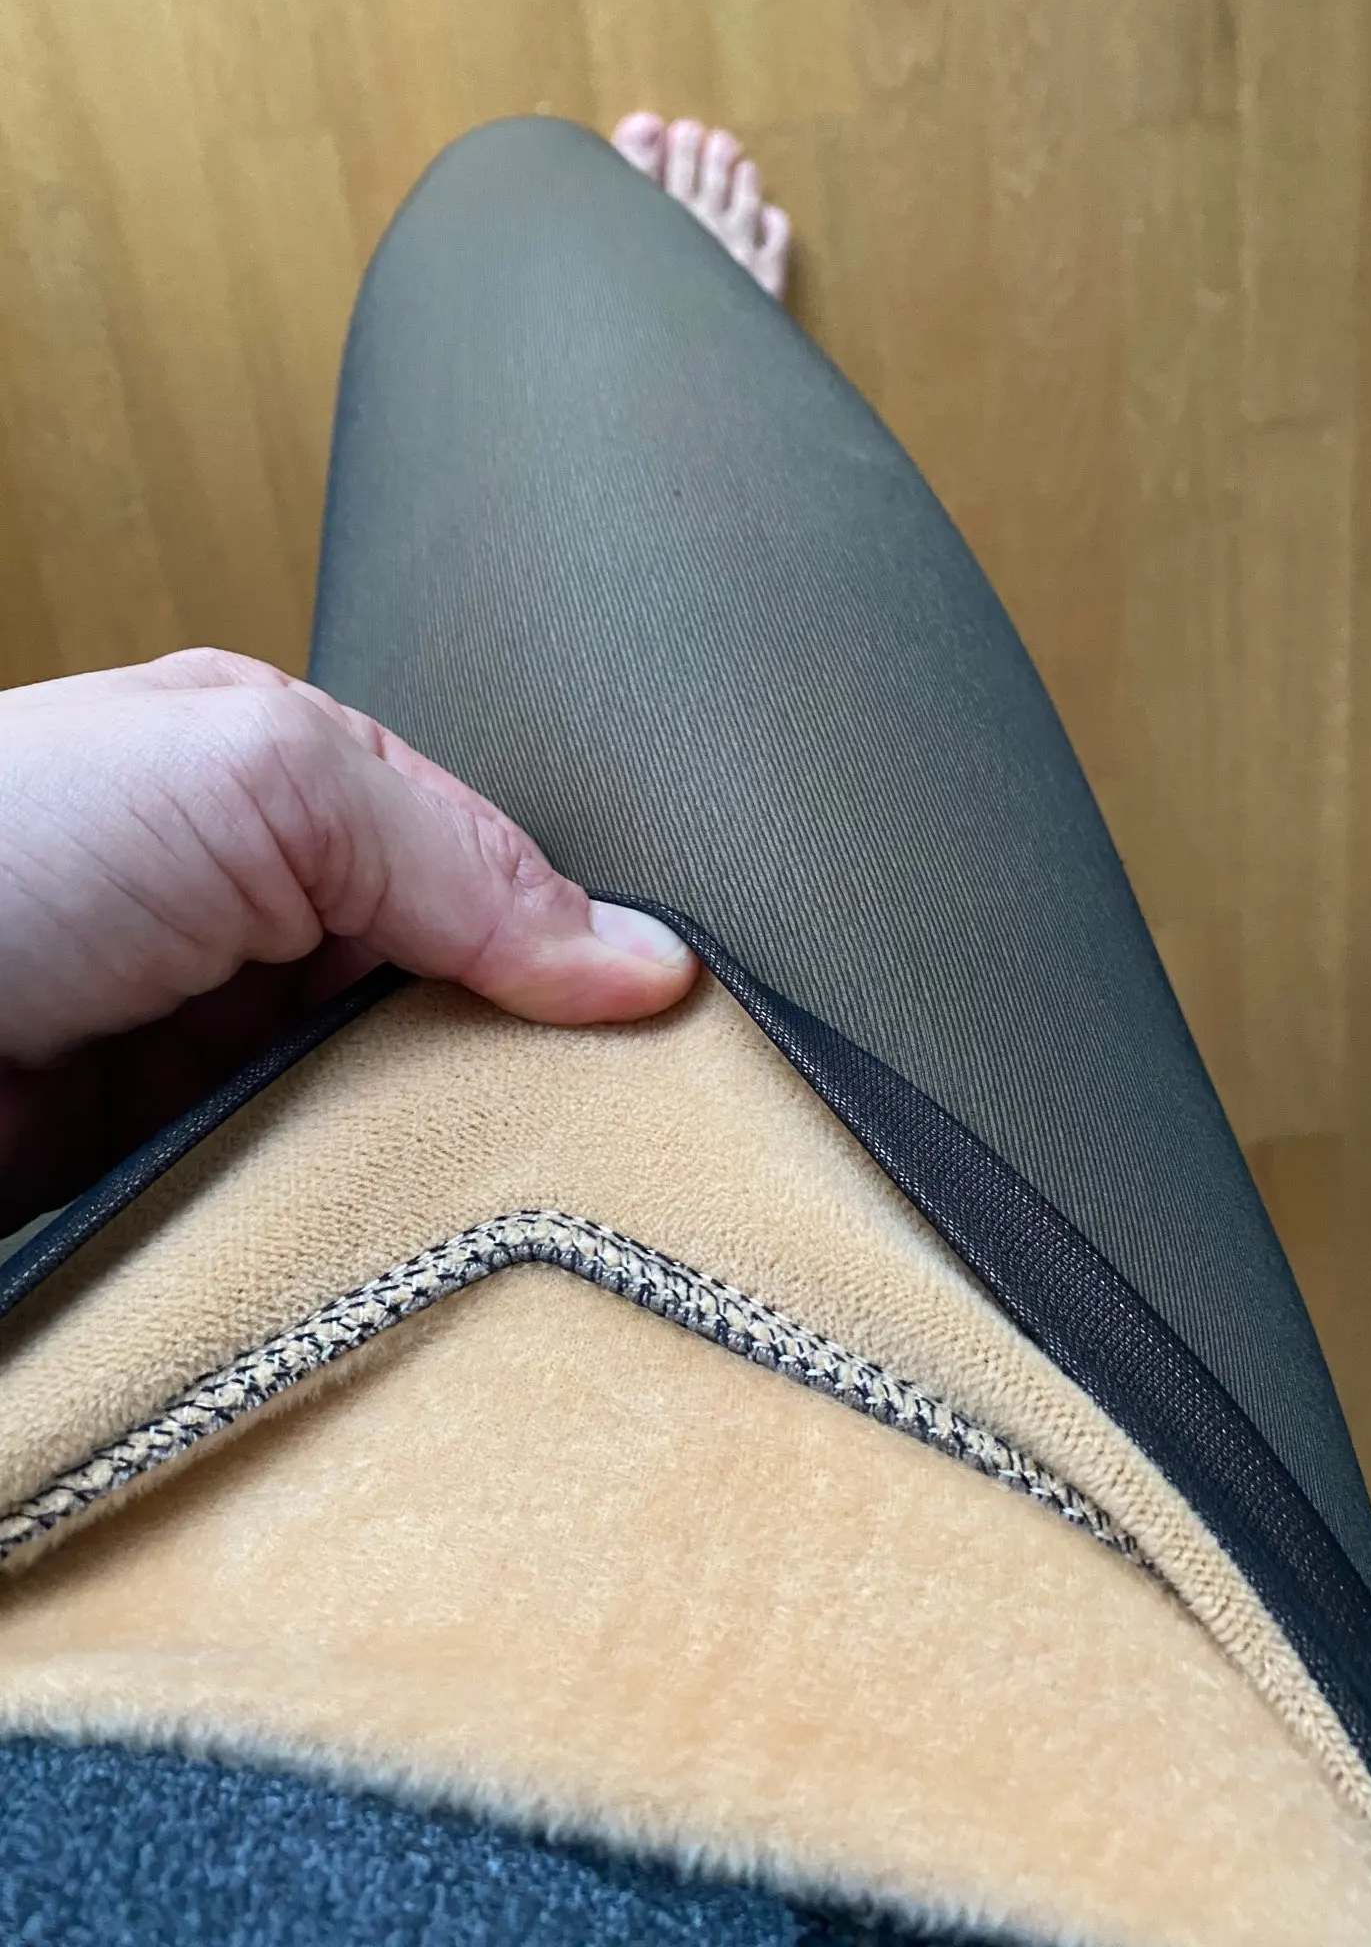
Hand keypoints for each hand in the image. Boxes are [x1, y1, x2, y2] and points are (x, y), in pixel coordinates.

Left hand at [0, 648, 695, 1232]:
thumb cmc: (5, 848)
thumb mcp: (263, 777)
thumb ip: (457, 858)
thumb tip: (637, 956)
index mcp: (294, 791)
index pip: (489, 874)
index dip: (576, 948)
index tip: (656, 1030)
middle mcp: (265, 919)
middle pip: (457, 1000)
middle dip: (524, 1060)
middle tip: (614, 1133)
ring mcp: (223, 1050)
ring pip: (399, 1110)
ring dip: (451, 1153)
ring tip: (536, 1204)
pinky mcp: (184, 1166)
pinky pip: (317, 1197)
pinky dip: (368, 1219)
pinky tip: (421, 1241)